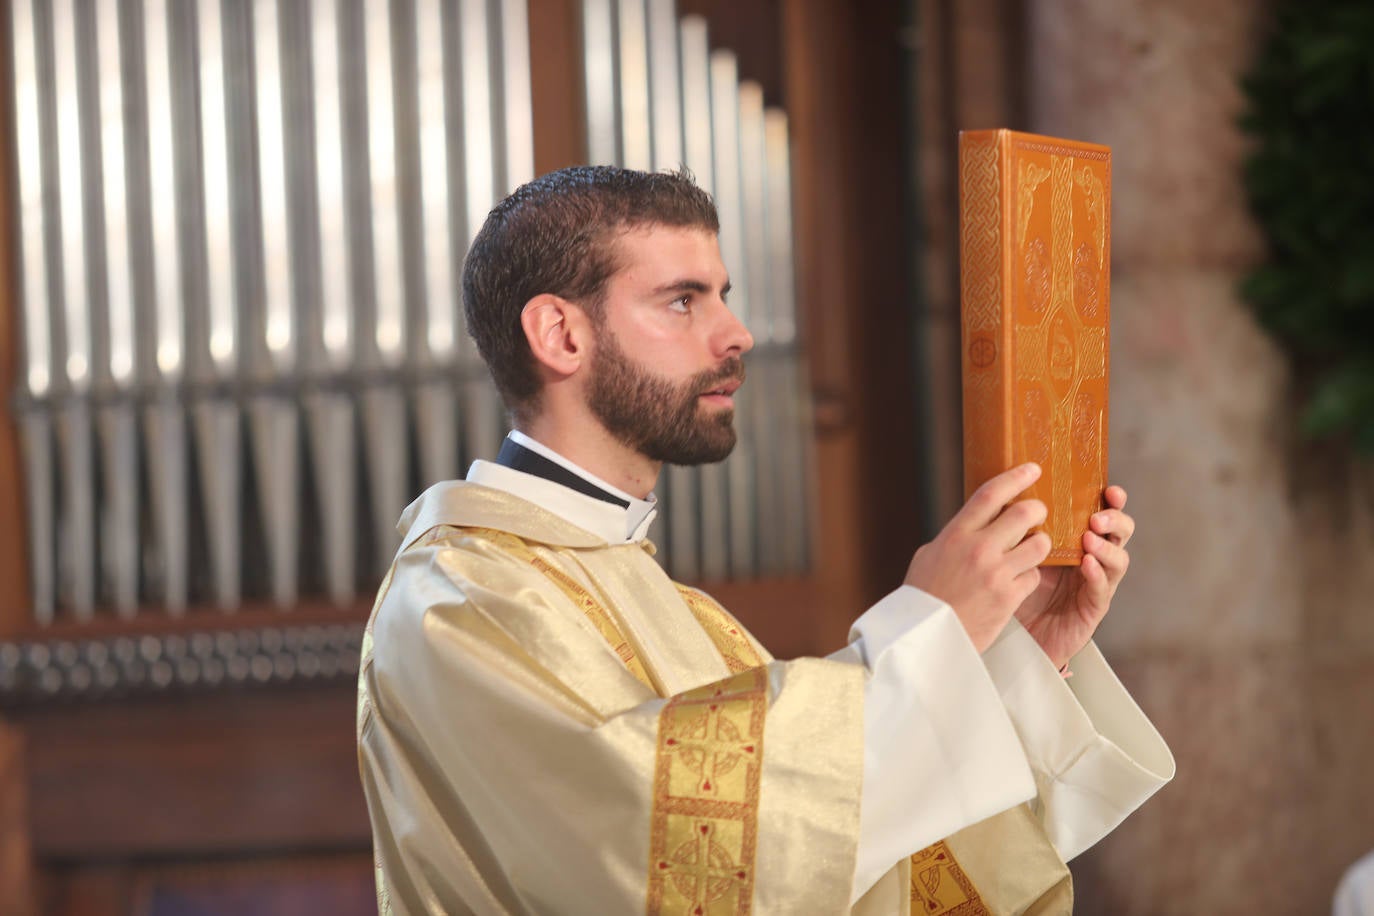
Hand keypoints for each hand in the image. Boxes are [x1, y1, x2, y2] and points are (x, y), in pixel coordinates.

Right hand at [904, 463, 1051, 651]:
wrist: (926, 637)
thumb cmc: (925, 596)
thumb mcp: (930, 555)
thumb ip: (956, 536)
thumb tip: (976, 520)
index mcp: (955, 535)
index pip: (991, 494)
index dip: (1016, 477)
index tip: (1033, 469)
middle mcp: (977, 549)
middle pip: (1025, 514)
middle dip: (1038, 509)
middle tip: (1039, 513)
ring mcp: (995, 573)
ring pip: (1039, 544)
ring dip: (1039, 545)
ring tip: (1030, 550)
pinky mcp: (1008, 597)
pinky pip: (1034, 576)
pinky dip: (1029, 577)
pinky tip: (1017, 581)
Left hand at [1013, 485, 1134, 668]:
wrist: (1018, 632)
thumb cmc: (1020, 588)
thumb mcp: (1021, 551)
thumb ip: (1025, 527)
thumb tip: (1013, 494)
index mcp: (1078, 539)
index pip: (1103, 513)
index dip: (1112, 501)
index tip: (1108, 490)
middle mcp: (1094, 558)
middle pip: (1121, 533)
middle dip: (1115, 521)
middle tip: (1097, 518)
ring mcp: (1098, 583)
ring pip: (1119, 560)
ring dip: (1106, 547)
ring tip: (1090, 538)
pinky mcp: (1094, 607)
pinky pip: (1102, 589)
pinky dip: (1097, 574)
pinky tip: (1087, 564)